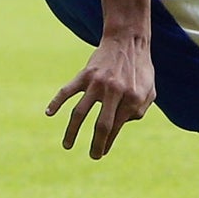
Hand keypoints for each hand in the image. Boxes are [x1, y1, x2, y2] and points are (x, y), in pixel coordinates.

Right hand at [47, 32, 153, 158]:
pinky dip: (56, 102)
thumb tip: (122, 125)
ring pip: (80, 113)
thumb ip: (139, 110)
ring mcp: (98, 83)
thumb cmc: (140, 69)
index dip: (109, 142)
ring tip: (67, 146)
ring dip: (72, 132)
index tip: (102, 152)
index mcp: (133, 98)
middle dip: (96, 145)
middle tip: (93, 156)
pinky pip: (67, 91)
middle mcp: (115, 92)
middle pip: (101, 126)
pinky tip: (48, 113)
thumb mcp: (150, 90)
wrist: (128, 41)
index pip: (118, 127)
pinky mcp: (85, 75)